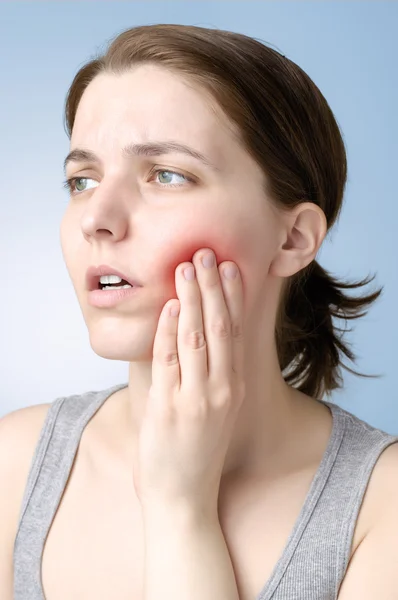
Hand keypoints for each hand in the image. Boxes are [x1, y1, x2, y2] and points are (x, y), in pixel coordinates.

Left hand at [132, 248, 244, 514]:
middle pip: (218, 327)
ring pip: (195, 337)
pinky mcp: (171, 408)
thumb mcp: (213, 408)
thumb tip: (192, 331)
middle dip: (212, 287)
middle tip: (207, 253)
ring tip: (187, 267)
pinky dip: (169, 332)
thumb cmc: (194, 450)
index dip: (233, 297)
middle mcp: (221, 389)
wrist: (184, 496)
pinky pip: (169, 361)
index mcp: (233, 386)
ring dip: (191, 299)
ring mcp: (197, 398)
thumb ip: (207, 372)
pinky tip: (169, 307)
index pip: (234, 332)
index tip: (230, 267)